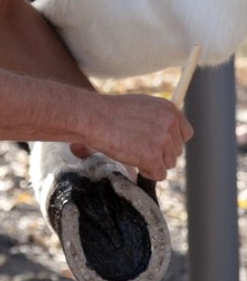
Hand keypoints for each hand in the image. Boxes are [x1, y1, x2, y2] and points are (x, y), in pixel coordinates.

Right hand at [75, 93, 192, 181]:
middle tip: (138, 147)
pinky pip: (159, 175)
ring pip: (169, 164)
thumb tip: (167, 134)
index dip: (171, 142)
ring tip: (133, 150)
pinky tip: (133, 160)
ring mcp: (163, 140)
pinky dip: (147, 172)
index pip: (185, 133)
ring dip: (153, 162)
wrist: (94, 117)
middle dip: (159, 153)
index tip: (158, 145)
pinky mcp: (153, 157)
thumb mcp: (141, 106)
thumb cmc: (111, 112)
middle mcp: (170, 123)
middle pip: (176, 151)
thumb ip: (158, 118)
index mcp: (169, 109)